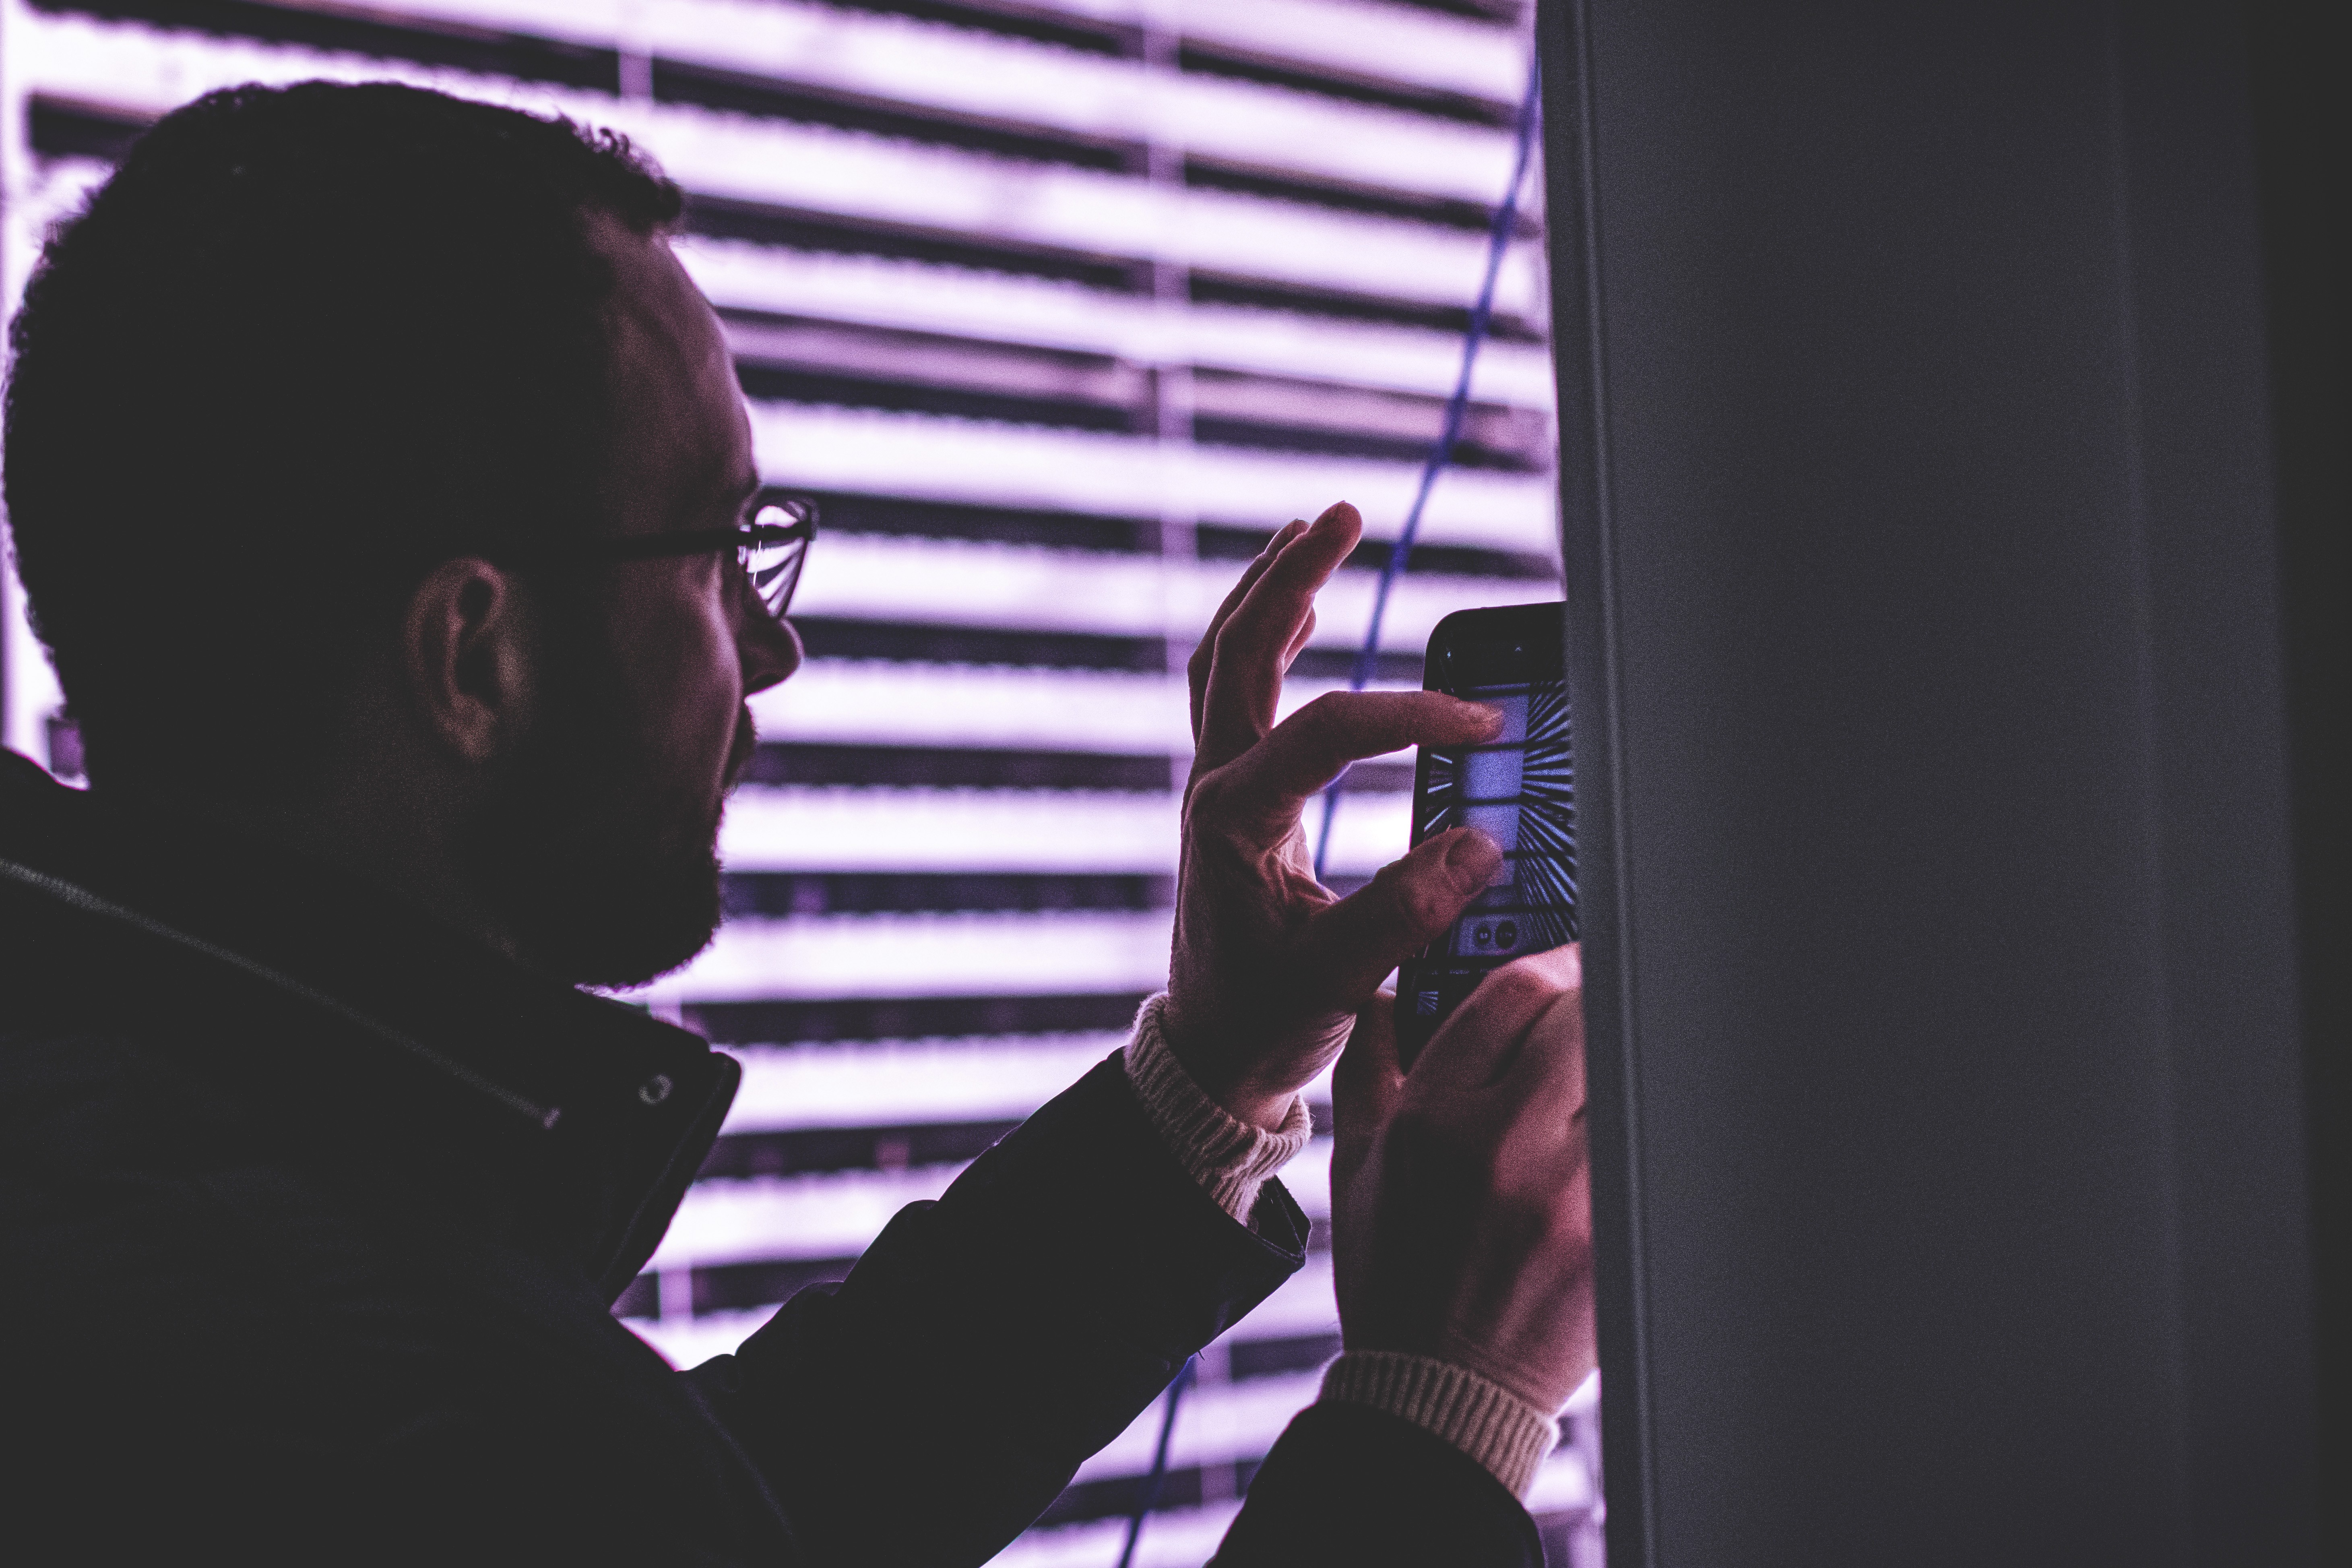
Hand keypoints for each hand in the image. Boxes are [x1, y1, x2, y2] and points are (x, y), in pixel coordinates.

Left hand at [1163, 501, 1506, 1128]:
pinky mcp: (1230, 794)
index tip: (1481, 723)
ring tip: (1314, 530)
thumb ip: (1406, 913)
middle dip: (1290, 576)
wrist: (1213, 1051)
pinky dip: (1267, 637)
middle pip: (1240, 651)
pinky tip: (1305, 607)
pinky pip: (1235, 691)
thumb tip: (1478, 846)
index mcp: (1233, 821)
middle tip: (1340, 516)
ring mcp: (1215, 785)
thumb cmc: (1264, 1017)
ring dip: (1269, 590)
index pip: (1327, 731)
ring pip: (1227, 660)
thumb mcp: (1338, 976)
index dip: (1410, 716)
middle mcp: (1214, 787)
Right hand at [1330, 946, 1595, 1413]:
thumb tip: (1385, 991)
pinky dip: (1640, 1120)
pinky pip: (1642, 1141)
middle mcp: (1501, 1145)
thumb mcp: (1358, 1162)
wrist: (1440, 1387)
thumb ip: (1370, 1063)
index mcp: (1431, 1119)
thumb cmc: (1396, 1273)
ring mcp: (1567, 1192)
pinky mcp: (1614, 1233)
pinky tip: (1629, 1123)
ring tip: (1610, 1064)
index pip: (1511, 994)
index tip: (1562, 964)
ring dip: (1618, 1056)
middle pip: (1580, 1015)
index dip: (1548, 962)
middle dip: (1592, 997)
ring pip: (1620, 1071)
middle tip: (1595, 1005)